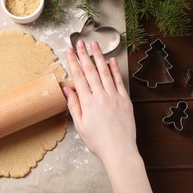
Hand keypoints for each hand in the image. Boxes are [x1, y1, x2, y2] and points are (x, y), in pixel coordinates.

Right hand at [64, 41, 157, 192]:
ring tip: (94, 45)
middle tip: (79, 42)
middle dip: (84, 55)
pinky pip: (120, 82)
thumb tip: (66, 89)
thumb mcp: (80, 125)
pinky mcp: (125, 100)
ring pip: (105, 73)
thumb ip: (73, 105)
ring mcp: (114, 97)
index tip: (68, 51)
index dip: (73, 63)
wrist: (119, 150)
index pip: (79, 78)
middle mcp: (101, 96)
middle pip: (91, 71)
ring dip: (99, 58)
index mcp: (88, 102)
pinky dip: (115, 70)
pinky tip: (111, 61)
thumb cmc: (97, 141)